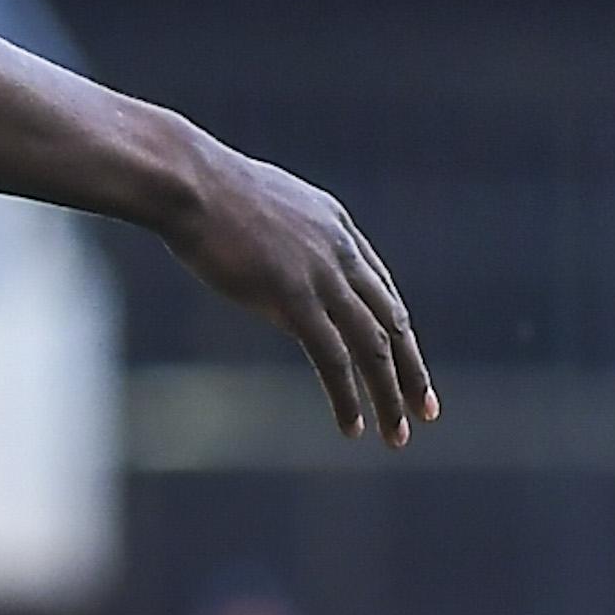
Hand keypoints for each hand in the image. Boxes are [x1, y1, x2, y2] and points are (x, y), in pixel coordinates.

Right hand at [159, 139, 438, 445]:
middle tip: (426, 410)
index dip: (397, 330)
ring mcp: (322, 275)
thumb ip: (281, 240)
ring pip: (373, 346)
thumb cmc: (201, 189)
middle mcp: (341, 252)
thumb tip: (274, 269)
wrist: (187, 181)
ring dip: (389, 394)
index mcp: (336, 226)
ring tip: (397, 434)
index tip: (406, 362)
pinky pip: (334, 358)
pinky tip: (353, 426)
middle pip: (391, 321)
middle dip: (412, 370)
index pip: (381, 289)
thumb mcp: (259, 209)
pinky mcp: (295, 298)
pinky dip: (348, 397)